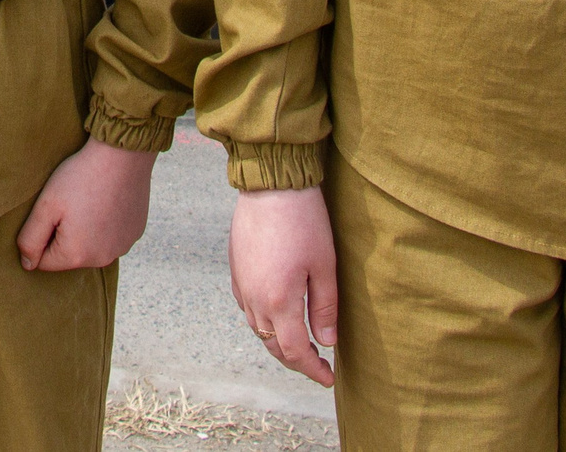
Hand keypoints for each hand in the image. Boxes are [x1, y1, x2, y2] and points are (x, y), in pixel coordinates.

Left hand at [17, 138, 156, 271]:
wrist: (122, 153)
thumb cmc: (80, 177)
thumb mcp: (46, 205)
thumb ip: (30, 239)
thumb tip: (28, 264)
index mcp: (76, 255)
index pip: (44, 261)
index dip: (41, 235)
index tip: (52, 211)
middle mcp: (102, 259)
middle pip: (69, 255)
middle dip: (64, 234)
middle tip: (70, 203)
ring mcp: (122, 247)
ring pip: (91, 247)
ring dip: (86, 231)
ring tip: (89, 200)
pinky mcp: (135, 233)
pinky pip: (111, 237)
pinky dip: (106, 224)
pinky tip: (107, 201)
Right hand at [228, 187, 338, 386]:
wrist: (271, 186)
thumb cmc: (304, 223)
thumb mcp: (324, 266)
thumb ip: (324, 308)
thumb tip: (327, 341)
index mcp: (280, 302)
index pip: (295, 352)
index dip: (312, 369)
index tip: (329, 378)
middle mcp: (255, 300)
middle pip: (273, 346)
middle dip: (296, 360)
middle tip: (318, 363)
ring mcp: (242, 286)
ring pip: (258, 329)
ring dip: (279, 341)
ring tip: (302, 341)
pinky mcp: (236, 271)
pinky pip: (248, 309)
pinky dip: (264, 321)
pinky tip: (279, 314)